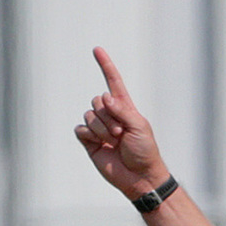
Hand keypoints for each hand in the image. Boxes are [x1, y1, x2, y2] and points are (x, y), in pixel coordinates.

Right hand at [75, 47, 172, 200]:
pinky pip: (80, 130)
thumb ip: (122, 110)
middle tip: (121, 133)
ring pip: (89, 115)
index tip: (97, 49)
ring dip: (101, 128)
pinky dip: (89, 136)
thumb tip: (106, 97)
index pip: (113, 82)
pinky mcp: (89, 142)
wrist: (139, 176)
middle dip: (108, 116)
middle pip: (97, 100)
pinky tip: (99, 144)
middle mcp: (110, 115)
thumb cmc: (144, 151)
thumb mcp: (139, 127)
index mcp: (125, 108)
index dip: (106, 66)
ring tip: (114, 141)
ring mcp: (99, 128)